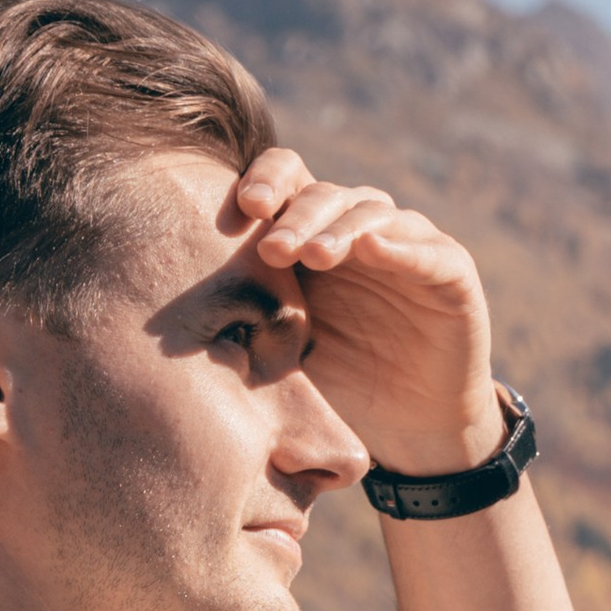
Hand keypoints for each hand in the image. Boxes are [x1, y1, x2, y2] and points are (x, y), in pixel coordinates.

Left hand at [236, 146, 504, 476]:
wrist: (410, 427)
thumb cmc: (338, 382)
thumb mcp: (280, 353)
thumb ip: (244, 323)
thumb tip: (159, 324)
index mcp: (311, 237)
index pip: (287, 183)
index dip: (265, 183)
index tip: (237, 209)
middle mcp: (357, 231)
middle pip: (325, 194)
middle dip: (295, 216)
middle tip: (272, 249)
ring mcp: (407, 245)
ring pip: (372, 212)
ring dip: (340, 229)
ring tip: (314, 256)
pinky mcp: (451, 271)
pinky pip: (429, 250)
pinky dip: (403, 247)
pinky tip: (376, 249)